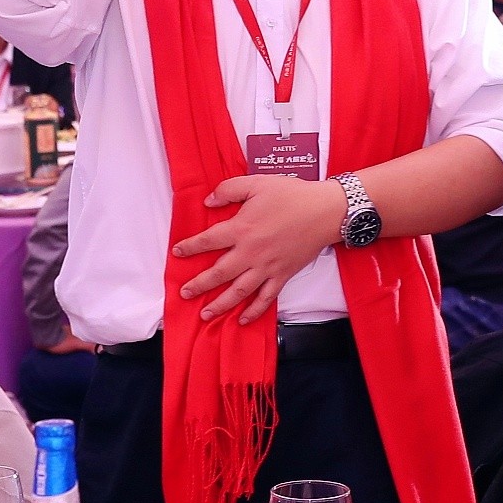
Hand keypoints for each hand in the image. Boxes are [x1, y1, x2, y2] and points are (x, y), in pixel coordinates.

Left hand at [172, 174, 351, 325]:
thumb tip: (209, 201)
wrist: (325, 211)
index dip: (190, 247)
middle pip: (219, 273)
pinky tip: (243, 319)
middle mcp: (251, 252)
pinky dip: (254, 311)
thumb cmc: (292, 195)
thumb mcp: (257, 183)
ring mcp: (267, 267)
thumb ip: (229, 189)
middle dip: (199, 285)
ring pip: (239, 291)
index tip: (178, 252)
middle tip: (184, 293)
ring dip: (221, 304)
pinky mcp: (282, 275)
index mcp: (242, 228)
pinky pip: (266, 298)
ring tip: (206, 314)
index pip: (208, 241)